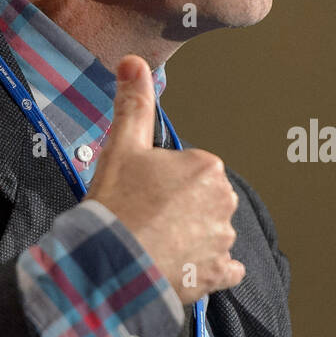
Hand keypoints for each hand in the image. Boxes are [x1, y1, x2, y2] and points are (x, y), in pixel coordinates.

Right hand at [85, 55, 245, 304]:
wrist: (109, 265)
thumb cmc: (115, 207)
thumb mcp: (120, 147)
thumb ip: (133, 104)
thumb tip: (134, 63)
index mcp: (207, 167)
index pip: (190, 170)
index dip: (163, 182)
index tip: (142, 192)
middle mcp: (224, 201)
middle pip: (203, 201)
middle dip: (180, 209)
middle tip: (145, 218)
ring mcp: (223, 239)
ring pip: (211, 233)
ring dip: (190, 239)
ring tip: (154, 244)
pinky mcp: (219, 273)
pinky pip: (226, 269)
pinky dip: (209, 269)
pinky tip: (185, 267)